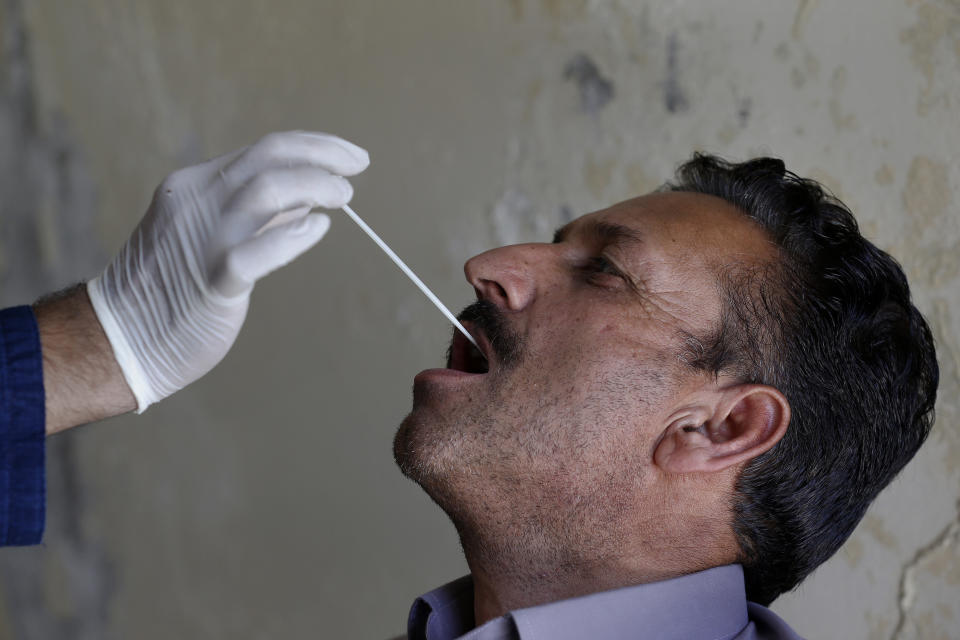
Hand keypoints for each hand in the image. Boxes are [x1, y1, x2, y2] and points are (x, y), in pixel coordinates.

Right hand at [87, 131, 368, 411]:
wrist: (121, 337)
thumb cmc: (172, 286)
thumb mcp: (209, 232)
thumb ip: (257, 214)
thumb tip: (308, 196)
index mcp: (196, 185)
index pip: (264, 150)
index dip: (314, 147)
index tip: (349, 157)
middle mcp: (197, 202)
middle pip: (269, 158)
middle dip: (322, 156)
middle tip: (357, 169)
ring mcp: (202, 240)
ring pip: (265, 191)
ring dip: (314, 187)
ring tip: (345, 196)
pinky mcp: (211, 282)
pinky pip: (255, 253)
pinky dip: (292, 237)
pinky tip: (317, 229)